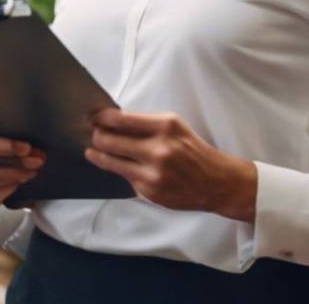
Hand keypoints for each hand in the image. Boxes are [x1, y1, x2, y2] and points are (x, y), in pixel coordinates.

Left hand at [85, 109, 257, 222]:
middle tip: (92, 134)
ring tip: (92, 150)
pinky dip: (118, 169)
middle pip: (109, 140)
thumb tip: (111, 122)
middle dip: (97, 136)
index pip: (121, 119)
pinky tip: (115, 164)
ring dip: (98, 154)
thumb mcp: (174, 127)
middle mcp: (158, 149)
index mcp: (165, 126)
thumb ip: (145, 124)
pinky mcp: (149, 191)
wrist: (216, 182)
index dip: (101, 118)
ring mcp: (152, 173)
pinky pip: (124, 177)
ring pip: (111, 161)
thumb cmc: (193, 150)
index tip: (92, 117)